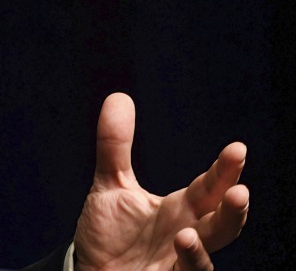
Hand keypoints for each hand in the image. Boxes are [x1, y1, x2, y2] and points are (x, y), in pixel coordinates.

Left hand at [74, 93, 247, 270]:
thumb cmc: (110, 235)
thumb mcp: (110, 185)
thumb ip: (115, 145)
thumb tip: (119, 96)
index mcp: (180, 210)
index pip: (210, 188)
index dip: (225, 171)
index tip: (237, 148)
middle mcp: (186, 236)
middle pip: (221, 225)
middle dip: (233, 209)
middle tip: (240, 190)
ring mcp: (178, 264)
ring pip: (206, 260)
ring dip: (203, 250)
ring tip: (189, 233)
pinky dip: (188, 265)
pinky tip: (182, 245)